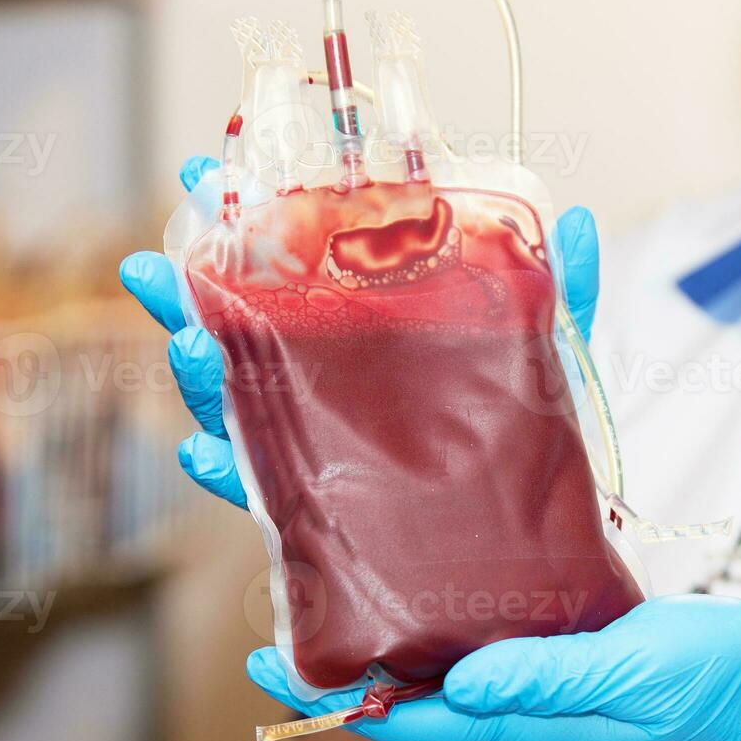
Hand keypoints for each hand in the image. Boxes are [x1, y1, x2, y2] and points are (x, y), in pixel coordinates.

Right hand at [119, 157, 601, 507]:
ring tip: (184, 346)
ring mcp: (323, 462)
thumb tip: (584, 221)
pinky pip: (265, 504)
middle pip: (245, 342)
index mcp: (372, 354)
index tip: (207, 181)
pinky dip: (228, 477)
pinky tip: (206, 454)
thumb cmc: (533, 455)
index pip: (297, 282)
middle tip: (155, 265)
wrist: (543, 560)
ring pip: (239, 412)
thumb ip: (557, 301)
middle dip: (191, 300)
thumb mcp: (550, 371)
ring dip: (197, 378)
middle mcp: (334, 401)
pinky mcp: (325, 532)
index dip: (250, 233)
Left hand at [247, 595, 740, 740]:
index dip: (328, 694)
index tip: (267, 663)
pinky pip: (470, 623)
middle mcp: (503, 693)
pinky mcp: (546, 640)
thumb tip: (462, 679)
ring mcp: (522, 668)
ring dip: (371, 608)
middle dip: (331, 637)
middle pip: (395, 673)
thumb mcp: (626, 678)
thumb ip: (547, 680)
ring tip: (323, 551)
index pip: (397, 713)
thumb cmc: (705, 688)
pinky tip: (412, 554)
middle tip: (275, 571)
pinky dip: (430, 595)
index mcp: (513, 714)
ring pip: (426, 644)